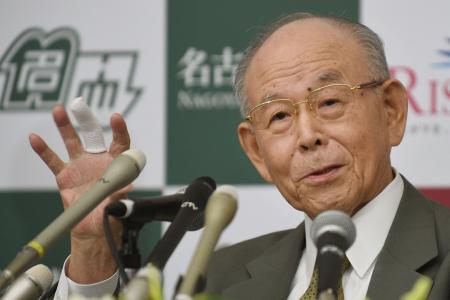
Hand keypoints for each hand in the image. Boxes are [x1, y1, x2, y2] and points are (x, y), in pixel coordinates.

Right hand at [29, 105, 130, 282]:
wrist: (92, 225)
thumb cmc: (109, 213)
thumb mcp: (117, 205)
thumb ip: (120, 194)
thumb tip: (126, 186)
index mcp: (115, 165)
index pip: (120, 143)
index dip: (119, 130)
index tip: (116, 117)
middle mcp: (98, 160)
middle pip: (93, 136)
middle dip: (86, 120)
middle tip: (79, 105)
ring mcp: (80, 165)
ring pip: (71, 142)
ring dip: (65, 127)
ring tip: (58, 110)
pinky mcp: (65, 175)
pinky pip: (53, 160)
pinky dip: (44, 150)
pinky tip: (35, 138)